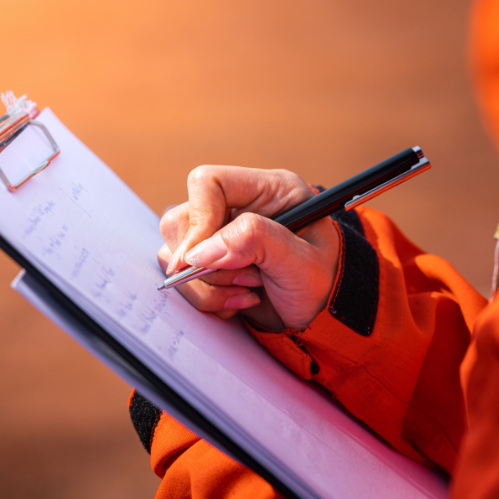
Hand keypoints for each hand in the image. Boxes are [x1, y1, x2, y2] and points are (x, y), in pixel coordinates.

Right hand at [157, 166, 339, 329]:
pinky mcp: (211, 263)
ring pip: (175, 254)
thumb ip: (256, 242)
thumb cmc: (323, 283)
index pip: (208, 183)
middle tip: (248, 279)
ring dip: (209, 284)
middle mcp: (239, 207)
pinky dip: (208, 298)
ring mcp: (220, 236)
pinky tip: (241, 301)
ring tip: (250, 291)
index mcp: (268, 189)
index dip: (199, 219)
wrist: (323, 316)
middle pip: (181, 220)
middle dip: (209, 263)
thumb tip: (201, 250)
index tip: (202, 258)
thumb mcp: (301, 261)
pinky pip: (183, 278)